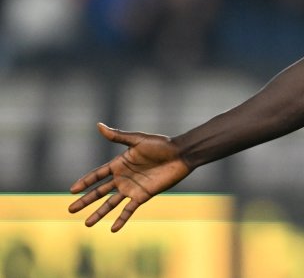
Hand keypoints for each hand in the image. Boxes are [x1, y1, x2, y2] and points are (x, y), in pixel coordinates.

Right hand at [67, 122, 191, 230]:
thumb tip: (99, 125)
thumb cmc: (161, 145)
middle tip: (70, 209)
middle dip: (85, 201)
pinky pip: (129, 210)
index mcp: (119, 164)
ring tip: (86, 224)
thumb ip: (118, 136)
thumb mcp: (137, 140)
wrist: (181, 154)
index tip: (72, 190)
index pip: (97, 175)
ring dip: (99, 213)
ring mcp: (132, 188)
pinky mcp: (143, 196)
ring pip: (111, 203)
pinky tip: (113, 229)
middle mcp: (123, 178)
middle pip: (99, 191)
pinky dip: (121, 219)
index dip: (85, 182)